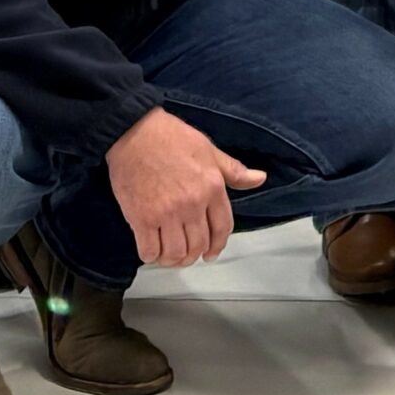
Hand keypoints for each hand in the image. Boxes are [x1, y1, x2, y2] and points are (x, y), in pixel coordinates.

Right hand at [105, 107, 265, 267]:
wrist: (135, 134)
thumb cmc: (173, 138)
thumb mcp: (210, 151)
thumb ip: (234, 171)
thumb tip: (260, 179)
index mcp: (212, 188)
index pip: (222, 227)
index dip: (218, 245)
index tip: (212, 253)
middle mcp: (192, 204)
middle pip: (199, 244)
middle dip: (195, 255)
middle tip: (188, 256)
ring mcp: (166, 214)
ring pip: (176, 252)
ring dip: (174, 260)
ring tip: (170, 257)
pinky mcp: (141, 219)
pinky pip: (149, 251)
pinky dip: (152, 257)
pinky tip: (152, 252)